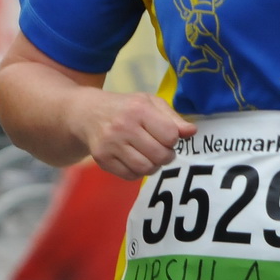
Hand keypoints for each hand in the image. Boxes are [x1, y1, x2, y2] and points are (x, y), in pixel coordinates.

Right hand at [74, 91, 196, 179]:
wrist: (87, 113)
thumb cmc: (126, 107)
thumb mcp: (149, 103)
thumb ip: (173, 118)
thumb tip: (192, 132)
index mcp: (139, 109)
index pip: (170, 135)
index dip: (173, 139)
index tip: (167, 136)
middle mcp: (123, 127)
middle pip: (160, 155)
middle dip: (166, 155)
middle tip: (161, 148)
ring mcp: (111, 144)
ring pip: (146, 168)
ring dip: (153, 165)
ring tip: (149, 155)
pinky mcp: (102, 159)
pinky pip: (130, 176)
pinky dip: (137, 172)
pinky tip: (134, 159)